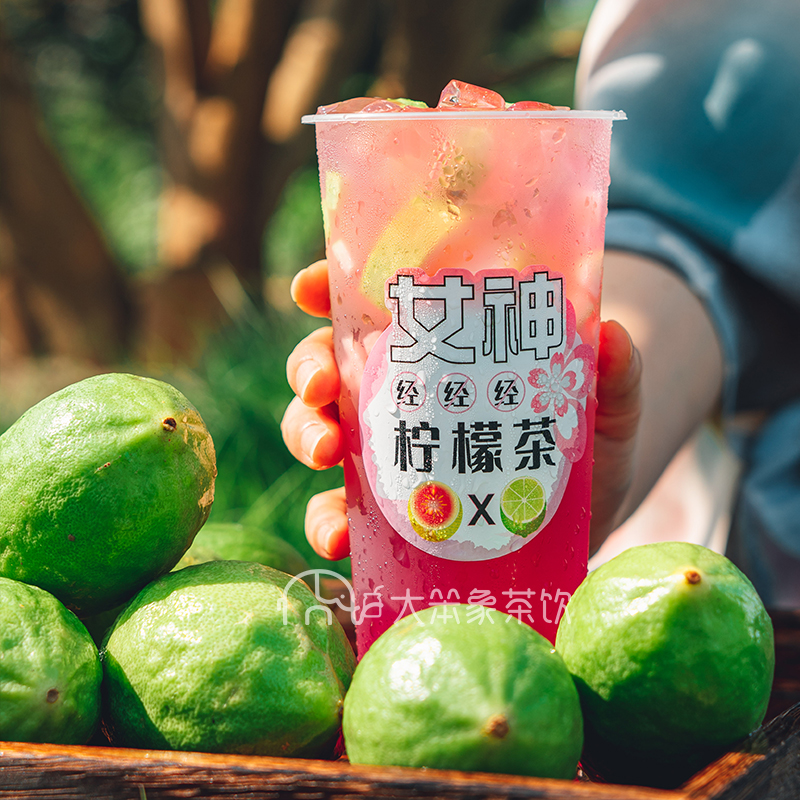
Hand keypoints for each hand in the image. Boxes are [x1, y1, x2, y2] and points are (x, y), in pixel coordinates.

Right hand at [281, 260, 642, 559]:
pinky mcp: (388, 512)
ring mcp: (390, 451)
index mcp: (443, 349)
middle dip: (310, 367)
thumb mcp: (608, 413)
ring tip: (325, 453)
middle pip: (331, 364)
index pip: (378, 306)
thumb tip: (610, 336)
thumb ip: (616, 378)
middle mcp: (403, 393)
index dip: (332, 288)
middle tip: (321, 387)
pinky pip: (340, 512)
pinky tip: (336, 538)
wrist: (583, 529)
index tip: (308, 288)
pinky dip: (325, 522)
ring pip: (319, 429)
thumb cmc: (589, 453)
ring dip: (305, 433)